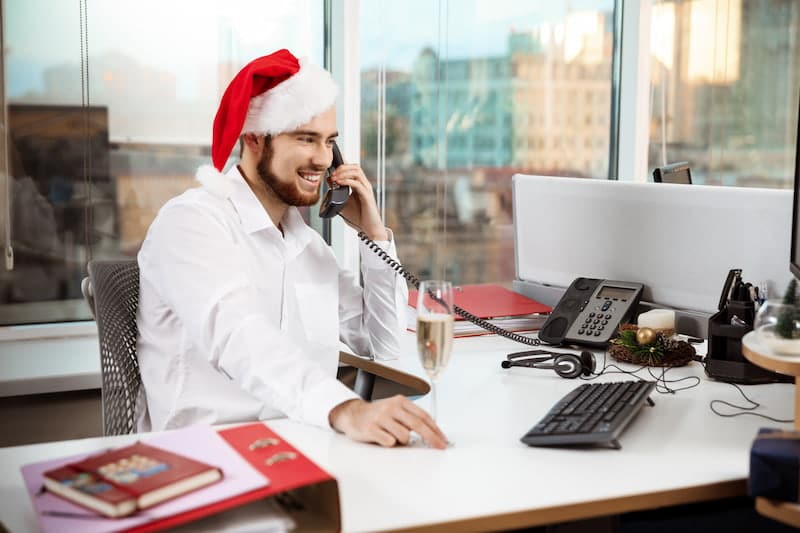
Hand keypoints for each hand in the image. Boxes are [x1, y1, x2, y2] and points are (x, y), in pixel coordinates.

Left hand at [329, 163, 387, 240]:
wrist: (369, 230)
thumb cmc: (358, 218)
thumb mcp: (343, 204)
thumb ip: (337, 195)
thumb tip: (328, 188)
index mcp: (359, 186)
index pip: (352, 169)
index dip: (341, 167)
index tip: (330, 172)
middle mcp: (364, 185)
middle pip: (355, 167)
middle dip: (342, 168)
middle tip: (332, 175)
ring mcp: (367, 190)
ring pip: (357, 172)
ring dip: (343, 173)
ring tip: (334, 178)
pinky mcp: (367, 196)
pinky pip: (357, 184)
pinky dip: (347, 181)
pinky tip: (339, 183)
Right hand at [329, 395, 447, 448]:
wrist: (353, 414)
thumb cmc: (378, 414)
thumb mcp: (395, 410)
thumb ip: (410, 418)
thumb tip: (431, 432)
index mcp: (400, 401)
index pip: (423, 416)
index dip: (435, 429)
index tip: (442, 439)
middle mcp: (391, 407)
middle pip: (417, 424)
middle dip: (431, 437)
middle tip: (439, 446)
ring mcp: (381, 417)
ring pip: (404, 436)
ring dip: (402, 441)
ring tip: (392, 435)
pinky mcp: (371, 429)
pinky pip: (389, 442)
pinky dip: (389, 443)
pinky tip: (382, 437)